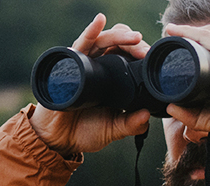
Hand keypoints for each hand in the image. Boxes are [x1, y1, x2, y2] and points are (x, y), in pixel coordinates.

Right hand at [29, 13, 151, 155]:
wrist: (57, 141)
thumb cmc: (83, 132)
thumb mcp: (113, 130)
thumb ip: (131, 124)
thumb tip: (147, 115)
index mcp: (111, 78)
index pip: (129, 56)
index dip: (141, 54)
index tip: (152, 59)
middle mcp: (97, 67)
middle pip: (118, 44)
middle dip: (134, 44)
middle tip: (145, 51)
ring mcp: (83, 64)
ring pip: (102, 41)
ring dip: (119, 36)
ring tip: (134, 37)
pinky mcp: (69, 66)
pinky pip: (80, 44)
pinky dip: (90, 31)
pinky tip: (99, 21)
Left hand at [162, 23, 209, 139]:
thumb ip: (195, 114)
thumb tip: (171, 109)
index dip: (204, 42)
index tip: (184, 45)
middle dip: (194, 34)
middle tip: (172, 35)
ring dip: (188, 30)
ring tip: (170, 31)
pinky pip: (207, 37)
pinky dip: (189, 33)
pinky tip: (175, 32)